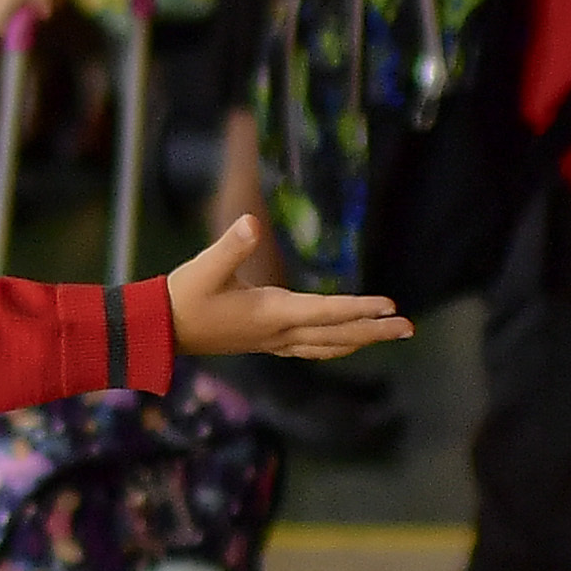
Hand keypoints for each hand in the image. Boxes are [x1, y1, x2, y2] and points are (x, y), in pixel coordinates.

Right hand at [164, 214, 409, 358]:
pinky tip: (346, 342)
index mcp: (270, 313)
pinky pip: (313, 348)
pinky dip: (337, 345)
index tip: (390, 306)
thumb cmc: (181, 297)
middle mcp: (278, 333)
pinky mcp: (266, 342)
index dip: (359, 308)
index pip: (326, 312)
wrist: (160, 331)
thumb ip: (230, 245)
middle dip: (375, 331)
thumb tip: (250, 222)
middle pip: (337, 335)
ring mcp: (273, 342)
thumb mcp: (204, 267)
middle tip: (409, 328)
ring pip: (328, 346)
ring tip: (389, 335)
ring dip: (361, 340)